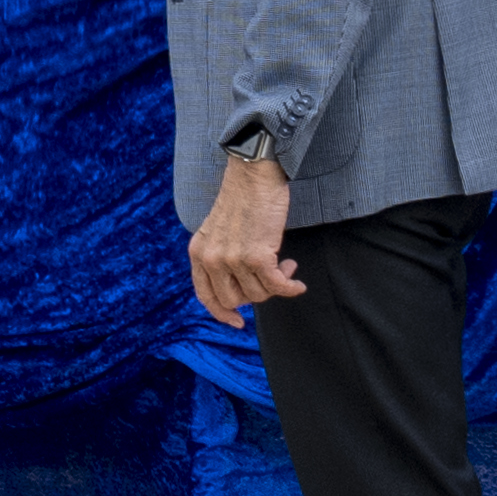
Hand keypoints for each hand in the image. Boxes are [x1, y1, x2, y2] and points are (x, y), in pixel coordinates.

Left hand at [188, 154, 303, 325]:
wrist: (254, 173)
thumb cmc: (243, 198)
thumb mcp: (219, 231)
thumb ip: (222, 258)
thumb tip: (243, 289)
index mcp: (199, 253)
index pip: (206, 296)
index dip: (222, 313)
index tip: (237, 321)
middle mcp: (212, 259)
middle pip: (235, 299)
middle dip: (256, 293)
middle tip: (271, 277)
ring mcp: (233, 259)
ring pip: (258, 294)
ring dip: (277, 283)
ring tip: (285, 264)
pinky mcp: (256, 256)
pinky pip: (276, 286)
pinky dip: (290, 287)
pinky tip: (297, 282)